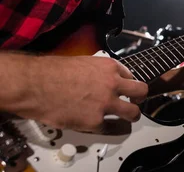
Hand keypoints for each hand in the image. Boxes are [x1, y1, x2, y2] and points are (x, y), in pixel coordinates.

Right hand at [27, 55, 147, 132]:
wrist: (36, 85)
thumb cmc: (52, 72)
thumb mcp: (83, 63)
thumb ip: (98, 71)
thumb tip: (103, 77)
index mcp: (109, 67)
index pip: (131, 76)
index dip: (128, 84)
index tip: (127, 89)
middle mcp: (112, 84)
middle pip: (141, 92)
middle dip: (139, 98)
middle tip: (135, 102)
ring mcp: (106, 104)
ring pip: (133, 112)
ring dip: (131, 115)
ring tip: (127, 117)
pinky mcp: (95, 121)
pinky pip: (109, 127)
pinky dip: (105, 127)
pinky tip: (98, 124)